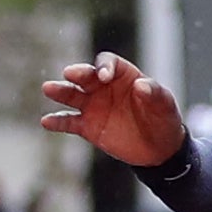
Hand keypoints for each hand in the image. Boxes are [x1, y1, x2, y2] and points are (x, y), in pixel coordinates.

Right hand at [39, 53, 189, 166]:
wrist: (159, 148)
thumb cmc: (164, 119)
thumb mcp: (165, 105)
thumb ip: (155, 93)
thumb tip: (141, 85)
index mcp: (123, 76)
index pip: (108, 63)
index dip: (104, 67)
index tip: (104, 77)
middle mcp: (104, 87)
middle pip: (86, 75)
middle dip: (78, 73)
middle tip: (70, 73)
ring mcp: (94, 106)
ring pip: (72, 95)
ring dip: (61, 91)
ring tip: (49, 89)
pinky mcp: (87, 127)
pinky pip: (69, 122)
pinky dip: (57, 122)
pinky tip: (46, 121)